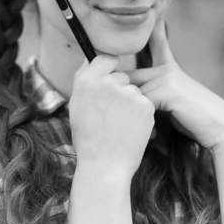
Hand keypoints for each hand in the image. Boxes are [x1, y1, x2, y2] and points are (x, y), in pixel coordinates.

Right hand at [69, 54, 154, 178]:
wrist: (105, 165)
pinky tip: (130, 129)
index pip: (105, 58)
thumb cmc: (88, 138)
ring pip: (134, 91)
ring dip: (131, 103)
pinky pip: (145, 103)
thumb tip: (91, 58)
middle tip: (112, 114)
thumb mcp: (77, 105)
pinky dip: (140, 114)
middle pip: (122, 76)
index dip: (109, 68)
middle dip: (120, 89)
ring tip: (120, 125)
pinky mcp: (146, 104)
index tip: (110, 79)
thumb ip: (85, 79)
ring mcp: (129, 93)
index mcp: (87, 81)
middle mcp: (108, 82)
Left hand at [124, 14, 223, 152]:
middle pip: (126, 77)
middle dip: (114, 92)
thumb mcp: (171, 105)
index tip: (152, 9)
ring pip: (130, 92)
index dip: (153, 26)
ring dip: (130, 113)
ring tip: (138, 132)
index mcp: (168, 69)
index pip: (156, 43)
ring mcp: (166, 77)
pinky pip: (140, 103)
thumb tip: (133, 100)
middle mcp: (166, 69)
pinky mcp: (167, 90)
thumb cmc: (195, 121)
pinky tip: (151, 135)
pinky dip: (142, 121)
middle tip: (108, 106)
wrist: (221, 129)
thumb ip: (152, 97)